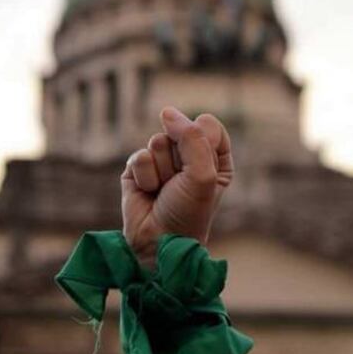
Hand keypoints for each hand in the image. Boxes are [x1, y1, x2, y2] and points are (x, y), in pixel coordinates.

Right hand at [121, 106, 232, 267]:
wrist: (158, 242)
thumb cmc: (188, 212)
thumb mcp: (202, 174)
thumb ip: (190, 136)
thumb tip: (166, 111)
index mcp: (214, 156)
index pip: (208, 125)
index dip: (203, 144)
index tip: (202, 171)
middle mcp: (188, 155)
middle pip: (181, 130)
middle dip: (180, 160)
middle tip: (179, 186)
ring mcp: (162, 160)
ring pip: (158, 141)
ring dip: (162, 171)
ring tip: (163, 191)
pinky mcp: (138, 167)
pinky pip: (139, 156)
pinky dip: (145, 177)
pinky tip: (148, 193)